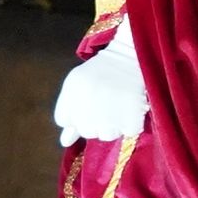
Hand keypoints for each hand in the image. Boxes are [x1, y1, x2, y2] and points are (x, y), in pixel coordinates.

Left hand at [54, 22, 148, 143]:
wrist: (134, 55)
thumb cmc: (103, 71)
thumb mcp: (79, 84)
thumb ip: (69, 112)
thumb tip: (65, 142)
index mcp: (73, 89)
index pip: (63, 120)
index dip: (74, 115)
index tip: (86, 105)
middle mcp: (89, 101)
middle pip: (85, 130)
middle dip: (93, 122)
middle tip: (105, 105)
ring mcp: (111, 111)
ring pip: (106, 135)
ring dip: (113, 125)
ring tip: (119, 107)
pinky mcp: (133, 115)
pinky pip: (128, 131)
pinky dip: (131, 124)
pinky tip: (131, 108)